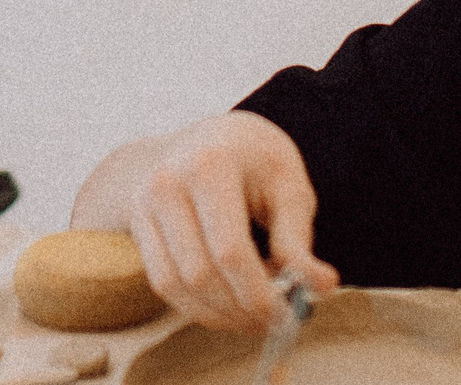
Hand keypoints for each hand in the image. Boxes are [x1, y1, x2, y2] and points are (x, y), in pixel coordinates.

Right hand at [119, 112, 339, 333]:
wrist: (201, 138)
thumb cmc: (254, 159)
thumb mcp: (287, 184)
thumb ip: (298, 238)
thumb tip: (322, 286)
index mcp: (211, 164)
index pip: (231, 251)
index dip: (258, 294)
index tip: (286, 316)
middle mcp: (168, 182)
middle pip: (201, 273)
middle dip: (239, 310)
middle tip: (273, 321)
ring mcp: (146, 203)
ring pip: (176, 285)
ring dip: (217, 315)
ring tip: (252, 315)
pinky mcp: (138, 224)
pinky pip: (162, 282)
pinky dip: (195, 306)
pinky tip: (226, 306)